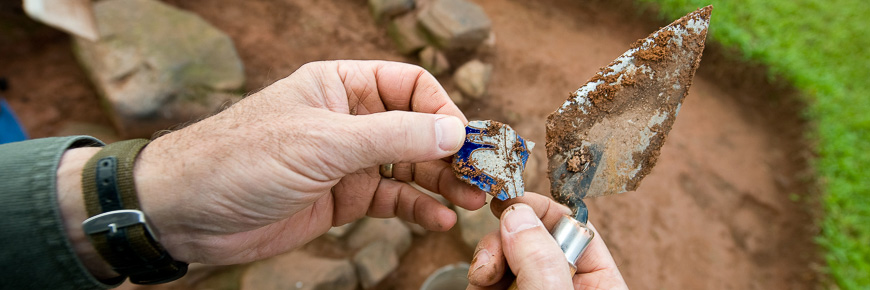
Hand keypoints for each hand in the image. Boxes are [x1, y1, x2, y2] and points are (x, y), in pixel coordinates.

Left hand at [58, 61, 487, 271]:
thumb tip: (454, 133)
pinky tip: (437, 218)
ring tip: (470, 201)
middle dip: (450, 152)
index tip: (464, 140)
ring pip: (409, 166)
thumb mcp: (323, 143)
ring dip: (441, 181)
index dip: (441, 110)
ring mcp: (347, 161)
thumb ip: (392, 137)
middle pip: (416, 128)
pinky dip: (416, 206)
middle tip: (482, 178)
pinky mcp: (342, 198)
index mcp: (340, 86)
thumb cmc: (243, 159)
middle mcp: (348, 119)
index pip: (410, 86)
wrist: (187, 212)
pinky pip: (391, 198)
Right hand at [467, 193, 627, 289]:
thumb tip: (518, 213)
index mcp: (597, 284)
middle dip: (504, 239)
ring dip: (487, 260)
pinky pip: (488, 280)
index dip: (541, 209)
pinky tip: (477, 286)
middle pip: (531, 238)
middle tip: (490, 257)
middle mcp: (564, 285)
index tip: (509, 201)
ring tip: (481, 278)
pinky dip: (479, 279)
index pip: (573, 227)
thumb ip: (541, 260)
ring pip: (504, 258)